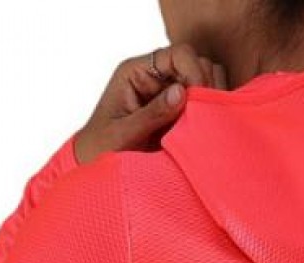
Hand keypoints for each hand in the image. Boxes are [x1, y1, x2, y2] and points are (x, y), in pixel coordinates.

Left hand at [73, 43, 228, 163]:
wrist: (95, 166)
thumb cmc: (101, 148)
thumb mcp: (123, 133)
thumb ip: (151, 114)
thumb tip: (181, 92)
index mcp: (136, 72)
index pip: (178, 54)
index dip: (195, 72)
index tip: (200, 98)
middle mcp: (155, 78)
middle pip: (196, 65)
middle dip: (205, 87)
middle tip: (203, 117)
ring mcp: (168, 96)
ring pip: (204, 84)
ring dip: (207, 103)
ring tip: (203, 127)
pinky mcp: (177, 115)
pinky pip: (201, 107)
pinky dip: (207, 117)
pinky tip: (203, 133)